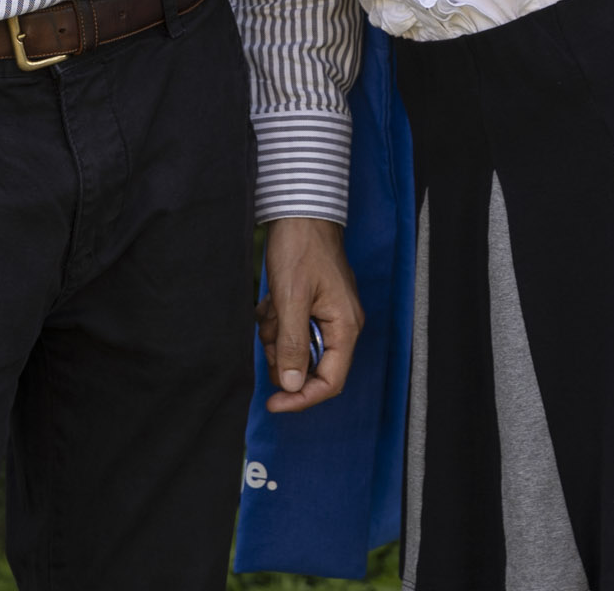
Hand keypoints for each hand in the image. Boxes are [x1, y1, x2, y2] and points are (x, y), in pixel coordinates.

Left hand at [256, 216, 362, 413]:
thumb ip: (294, 345)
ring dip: (277, 335)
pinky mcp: (312, 304)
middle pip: (310, 366)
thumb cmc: (301, 248)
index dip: (301, 398)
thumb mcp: (291, 299)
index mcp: (345, 327)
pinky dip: (276, 320)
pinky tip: (270, 301)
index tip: (272, 403)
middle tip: (268, 335)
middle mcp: (341, 325)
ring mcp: (327, 313)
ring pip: (297, 347)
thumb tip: (293, 386)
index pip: (330, 382)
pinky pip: (292, 327)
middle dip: (283, 356)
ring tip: (269, 310)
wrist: (299, 209)